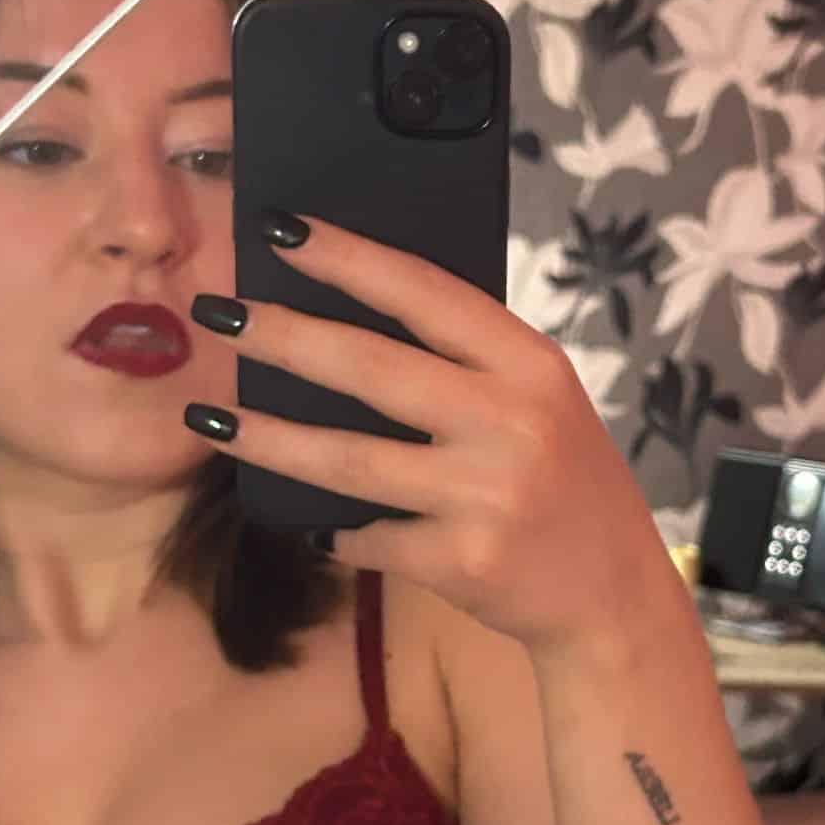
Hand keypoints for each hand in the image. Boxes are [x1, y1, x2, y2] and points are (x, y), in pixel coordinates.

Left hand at [187, 213, 680, 657]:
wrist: (613, 594)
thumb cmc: (566, 481)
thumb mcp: (541, 402)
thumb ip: (469, 362)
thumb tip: (347, 316)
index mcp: (530, 364)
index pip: (424, 293)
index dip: (346, 258)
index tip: (279, 230)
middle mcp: (511, 422)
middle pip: (370, 368)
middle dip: (282, 336)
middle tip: (218, 314)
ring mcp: (485, 495)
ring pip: (348, 461)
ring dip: (268, 439)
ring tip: (210, 420)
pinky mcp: (461, 561)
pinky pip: (368, 536)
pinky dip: (335, 531)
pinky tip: (317, 525)